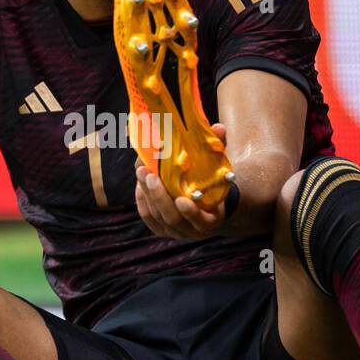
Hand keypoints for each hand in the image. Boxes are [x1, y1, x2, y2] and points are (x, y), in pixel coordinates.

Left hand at [134, 123, 228, 239]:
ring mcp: (176, 232)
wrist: (209, 204)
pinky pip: (148, 218)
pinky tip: (140, 184)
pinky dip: (142, 201)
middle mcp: (193, 231)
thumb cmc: (215, 183)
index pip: (200, 221)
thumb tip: (218, 127)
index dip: (190, 213)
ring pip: (157, 217)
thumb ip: (219, 150)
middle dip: (158, 197)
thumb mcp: (219, 168)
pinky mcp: (162, 230)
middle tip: (148, 174)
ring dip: (147, 194)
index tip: (181, 199)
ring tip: (141, 172)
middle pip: (172, 219)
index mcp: (211, 219)